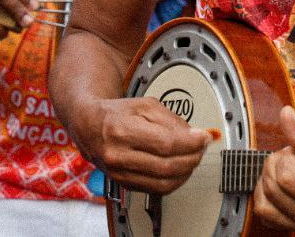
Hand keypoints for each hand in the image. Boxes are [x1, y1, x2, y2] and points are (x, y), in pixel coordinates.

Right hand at [78, 97, 210, 195]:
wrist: (89, 127)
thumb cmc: (117, 114)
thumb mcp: (145, 105)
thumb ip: (171, 120)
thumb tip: (195, 135)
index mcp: (122, 130)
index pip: (166, 143)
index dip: (191, 143)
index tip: (204, 137)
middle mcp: (118, 155)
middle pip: (166, 166)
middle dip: (192, 157)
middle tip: (202, 148)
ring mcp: (120, 173)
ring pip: (163, 183)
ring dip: (186, 172)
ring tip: (193, 157)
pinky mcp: (124, 184)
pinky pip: (156, 190)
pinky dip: (174, 181)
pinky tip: (180, 169)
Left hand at [253, 106, 294, 235]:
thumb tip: (285, 114)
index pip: (286, 177)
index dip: (288, 157)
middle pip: (272, 187)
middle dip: (276, 164)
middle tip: (292, 158)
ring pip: (262, 204)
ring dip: (267, 180)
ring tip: (284, 170)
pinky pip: (266, 215)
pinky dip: (265, 197)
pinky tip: (278, 185)